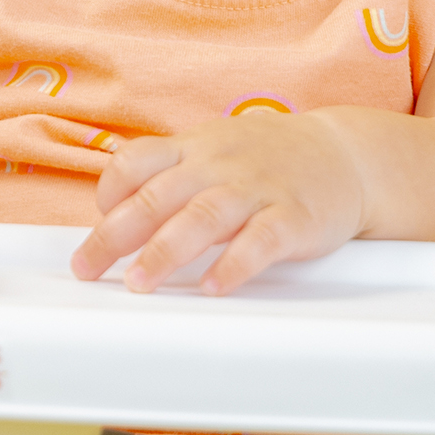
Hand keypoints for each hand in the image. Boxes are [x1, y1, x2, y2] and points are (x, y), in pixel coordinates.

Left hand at [70, 113, 367, 295]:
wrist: (346, 155)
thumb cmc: (269, 159)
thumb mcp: (214, 151)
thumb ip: (169, 177)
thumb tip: (116, 216)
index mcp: (194, 148)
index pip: (136, 161)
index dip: (110, 192)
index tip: (98, 223)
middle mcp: (219, 165)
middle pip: (158, 197)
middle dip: (116, 236)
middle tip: (88, 268)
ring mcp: (257, 189)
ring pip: (202, 217)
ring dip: (164, 252)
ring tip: (138, 283)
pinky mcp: (293, 217)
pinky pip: (259, 240)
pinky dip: (233, 264)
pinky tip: (211, 286)